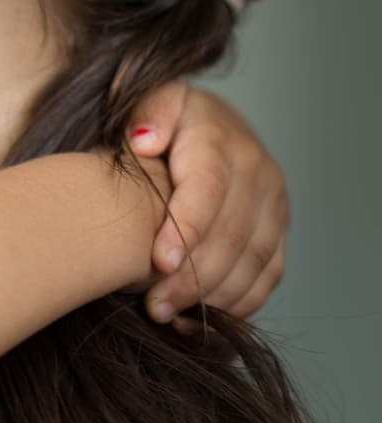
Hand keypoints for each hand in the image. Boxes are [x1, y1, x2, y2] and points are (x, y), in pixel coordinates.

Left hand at [125, 82, 288, 324]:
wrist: (201, 123)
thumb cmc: (160, 120)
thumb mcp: (147, 100)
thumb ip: (145, 114)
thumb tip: (145, 141)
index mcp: (220, 140)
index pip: (209, 188)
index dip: (187, 228)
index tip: (159, 262)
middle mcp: (257, 173)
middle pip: (233, 234)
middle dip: (194, 276)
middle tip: (154, 306)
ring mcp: (273, 204)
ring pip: (254, 261)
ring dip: (215, 297)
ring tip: (169, 317)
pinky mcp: (277, 231)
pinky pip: (267, 276)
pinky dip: (239, 304)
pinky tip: (202, 321)